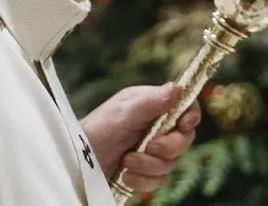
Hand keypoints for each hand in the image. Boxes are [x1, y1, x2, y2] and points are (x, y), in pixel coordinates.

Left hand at [81, 83, 200, 193]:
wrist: (77, 162)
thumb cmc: (96, 130)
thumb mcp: (123, 111)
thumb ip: (152, 101)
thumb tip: (178, 88)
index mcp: (154, 105)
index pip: (185, 107)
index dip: (190, 117)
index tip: (183, 125)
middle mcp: (156, 126)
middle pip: (184, 138)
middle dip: (168, 147)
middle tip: (150, 148)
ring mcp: (152, 150)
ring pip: (172, 162)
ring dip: (149, 166)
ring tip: (127, 161)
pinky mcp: (146, 172)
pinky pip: (159, 180)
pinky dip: (142, 180)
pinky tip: (125, 175)